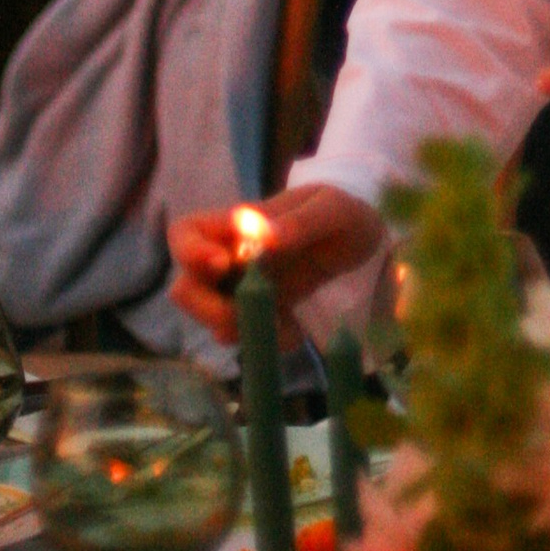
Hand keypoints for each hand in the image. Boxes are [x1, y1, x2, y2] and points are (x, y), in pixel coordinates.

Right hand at [167, 181, 385, 341]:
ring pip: (213, 319)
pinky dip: (268, 341)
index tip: (222, 265)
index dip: (189, 252)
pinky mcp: (265, 312)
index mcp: (238, 224)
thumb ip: (301, 221)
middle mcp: (231, 258)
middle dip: (207, 310)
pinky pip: (249, 335)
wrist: (363, 235)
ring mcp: (244, 288)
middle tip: (243, 315)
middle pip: (186, 287)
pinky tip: (297, 331)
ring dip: (242, 331)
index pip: (185, 232)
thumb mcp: (333, 209)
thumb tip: (265, 237)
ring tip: (287, 325)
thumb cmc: (342, 209)